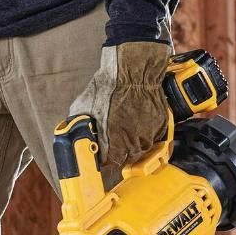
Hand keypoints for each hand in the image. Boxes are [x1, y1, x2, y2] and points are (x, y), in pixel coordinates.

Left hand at [69, 42, 171, 166]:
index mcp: (113, 143)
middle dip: (118, 152)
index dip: (103, 159)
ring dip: (132, 143)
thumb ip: (80, 127)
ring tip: (124, 130)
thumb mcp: (83, 109)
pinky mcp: (161, 125)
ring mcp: (149, 135)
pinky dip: (145, 131)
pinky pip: (153, 135)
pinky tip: (137, 120)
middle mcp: (133, 143)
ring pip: (140, 148)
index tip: (100, 154)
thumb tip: (74, 134)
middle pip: (125, 159)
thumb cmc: (108, 87)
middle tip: (112, 141)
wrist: (134, 70)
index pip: (108, 164)